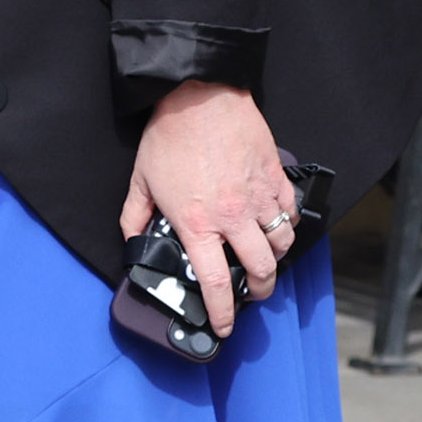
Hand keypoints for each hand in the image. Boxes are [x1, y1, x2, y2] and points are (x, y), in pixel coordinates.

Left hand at [121, 80, 297, 337]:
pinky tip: (274, 226)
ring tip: (264, 260)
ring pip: (282, 244)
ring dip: (276, 259)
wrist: (200, 95)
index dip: (221, 313)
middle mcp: (232, 217)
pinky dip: (286, 225)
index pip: (216, 284)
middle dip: (261, 291)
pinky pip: (289, 212)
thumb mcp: (139, 182)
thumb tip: (132, 242)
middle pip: (262, 271)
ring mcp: (258, 197)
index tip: (223, 327)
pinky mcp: (275, 178)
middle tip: (253, 295)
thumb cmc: (169, 135)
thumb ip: (134, 218)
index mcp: (196, 224)